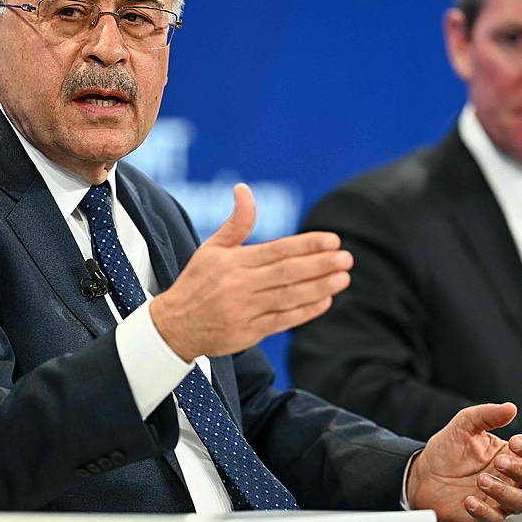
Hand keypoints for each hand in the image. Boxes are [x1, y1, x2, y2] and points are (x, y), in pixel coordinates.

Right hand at [150, 183, 352, 361]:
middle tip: (347, 258)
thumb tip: (244, 189)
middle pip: (287, 273)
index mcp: (233, 262)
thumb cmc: (197, 282)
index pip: (278, 250)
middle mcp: (240, 285)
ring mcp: (245, 311)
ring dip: (319, 287)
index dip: (308, 245)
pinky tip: (325, 300)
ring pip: (289, 297)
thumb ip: (236, 222)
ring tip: (343, 278)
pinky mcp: (248, 333)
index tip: (333, 240)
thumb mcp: (212, 248)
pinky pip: (283, 321)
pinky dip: (306, 312)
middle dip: (320, 265)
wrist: (174, 326)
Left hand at [406, 402, 521, 521]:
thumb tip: (510, 408)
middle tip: (498, 461)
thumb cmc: (448, 450)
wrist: (423, 474)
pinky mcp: (485, 516)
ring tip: (481, 480)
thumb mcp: (464, 424)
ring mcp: (499, 498)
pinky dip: (484, 512)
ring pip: (521, 502)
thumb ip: (487, 415)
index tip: (515, 442)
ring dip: (504, 491)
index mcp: (510, 454)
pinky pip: (496, 521)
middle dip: (521, 469)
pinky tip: (469, 500)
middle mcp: (510, 478)